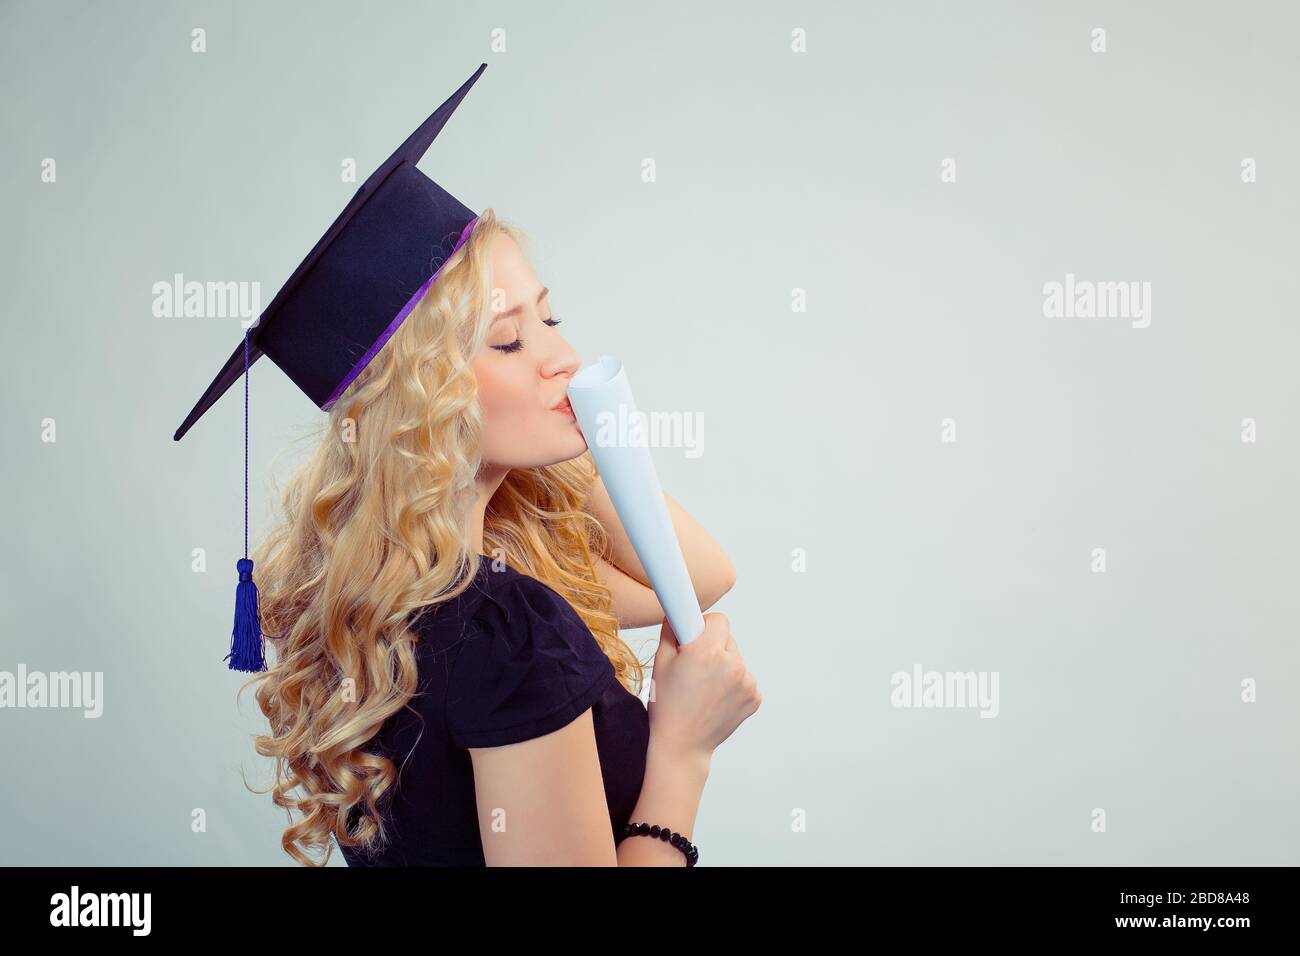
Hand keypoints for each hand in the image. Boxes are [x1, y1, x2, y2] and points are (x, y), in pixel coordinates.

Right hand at [646, 613, 760, 763]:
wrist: (682, 745)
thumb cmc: (667, 705)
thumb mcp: (661, 662)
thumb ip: (671, 630)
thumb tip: (678, 613)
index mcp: (707, 651)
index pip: (718, 619)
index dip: (705, 625)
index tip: (697, 633)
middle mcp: (732, 664)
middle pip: (728, 639)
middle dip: (712, 647)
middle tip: (694, 668)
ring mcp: (747, 682)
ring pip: (736, 660)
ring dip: (724, 667)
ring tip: (704, 688)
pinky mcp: (755, 697)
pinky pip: (744, 679)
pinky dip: (733, 684)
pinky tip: (716, 698)